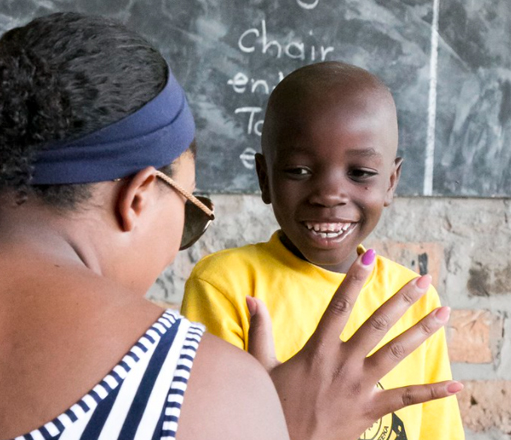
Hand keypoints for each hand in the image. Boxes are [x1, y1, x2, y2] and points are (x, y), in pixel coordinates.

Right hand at [246, 250, 462, 439]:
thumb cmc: (272, 404)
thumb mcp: (261, 364)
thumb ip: (259, 329)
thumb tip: (250, 298)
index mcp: (318, 348)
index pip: (339, 304)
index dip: (355, 278)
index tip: (369, 256)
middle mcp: (343, 362)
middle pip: (377, 323)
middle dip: (402, 299)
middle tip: (424, 280)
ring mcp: (359, 386)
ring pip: (397, 353)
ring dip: (422, 331)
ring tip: (444, 313)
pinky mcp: (369, 411)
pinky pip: (405, 399)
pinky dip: (432, 392)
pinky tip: (456, 384)